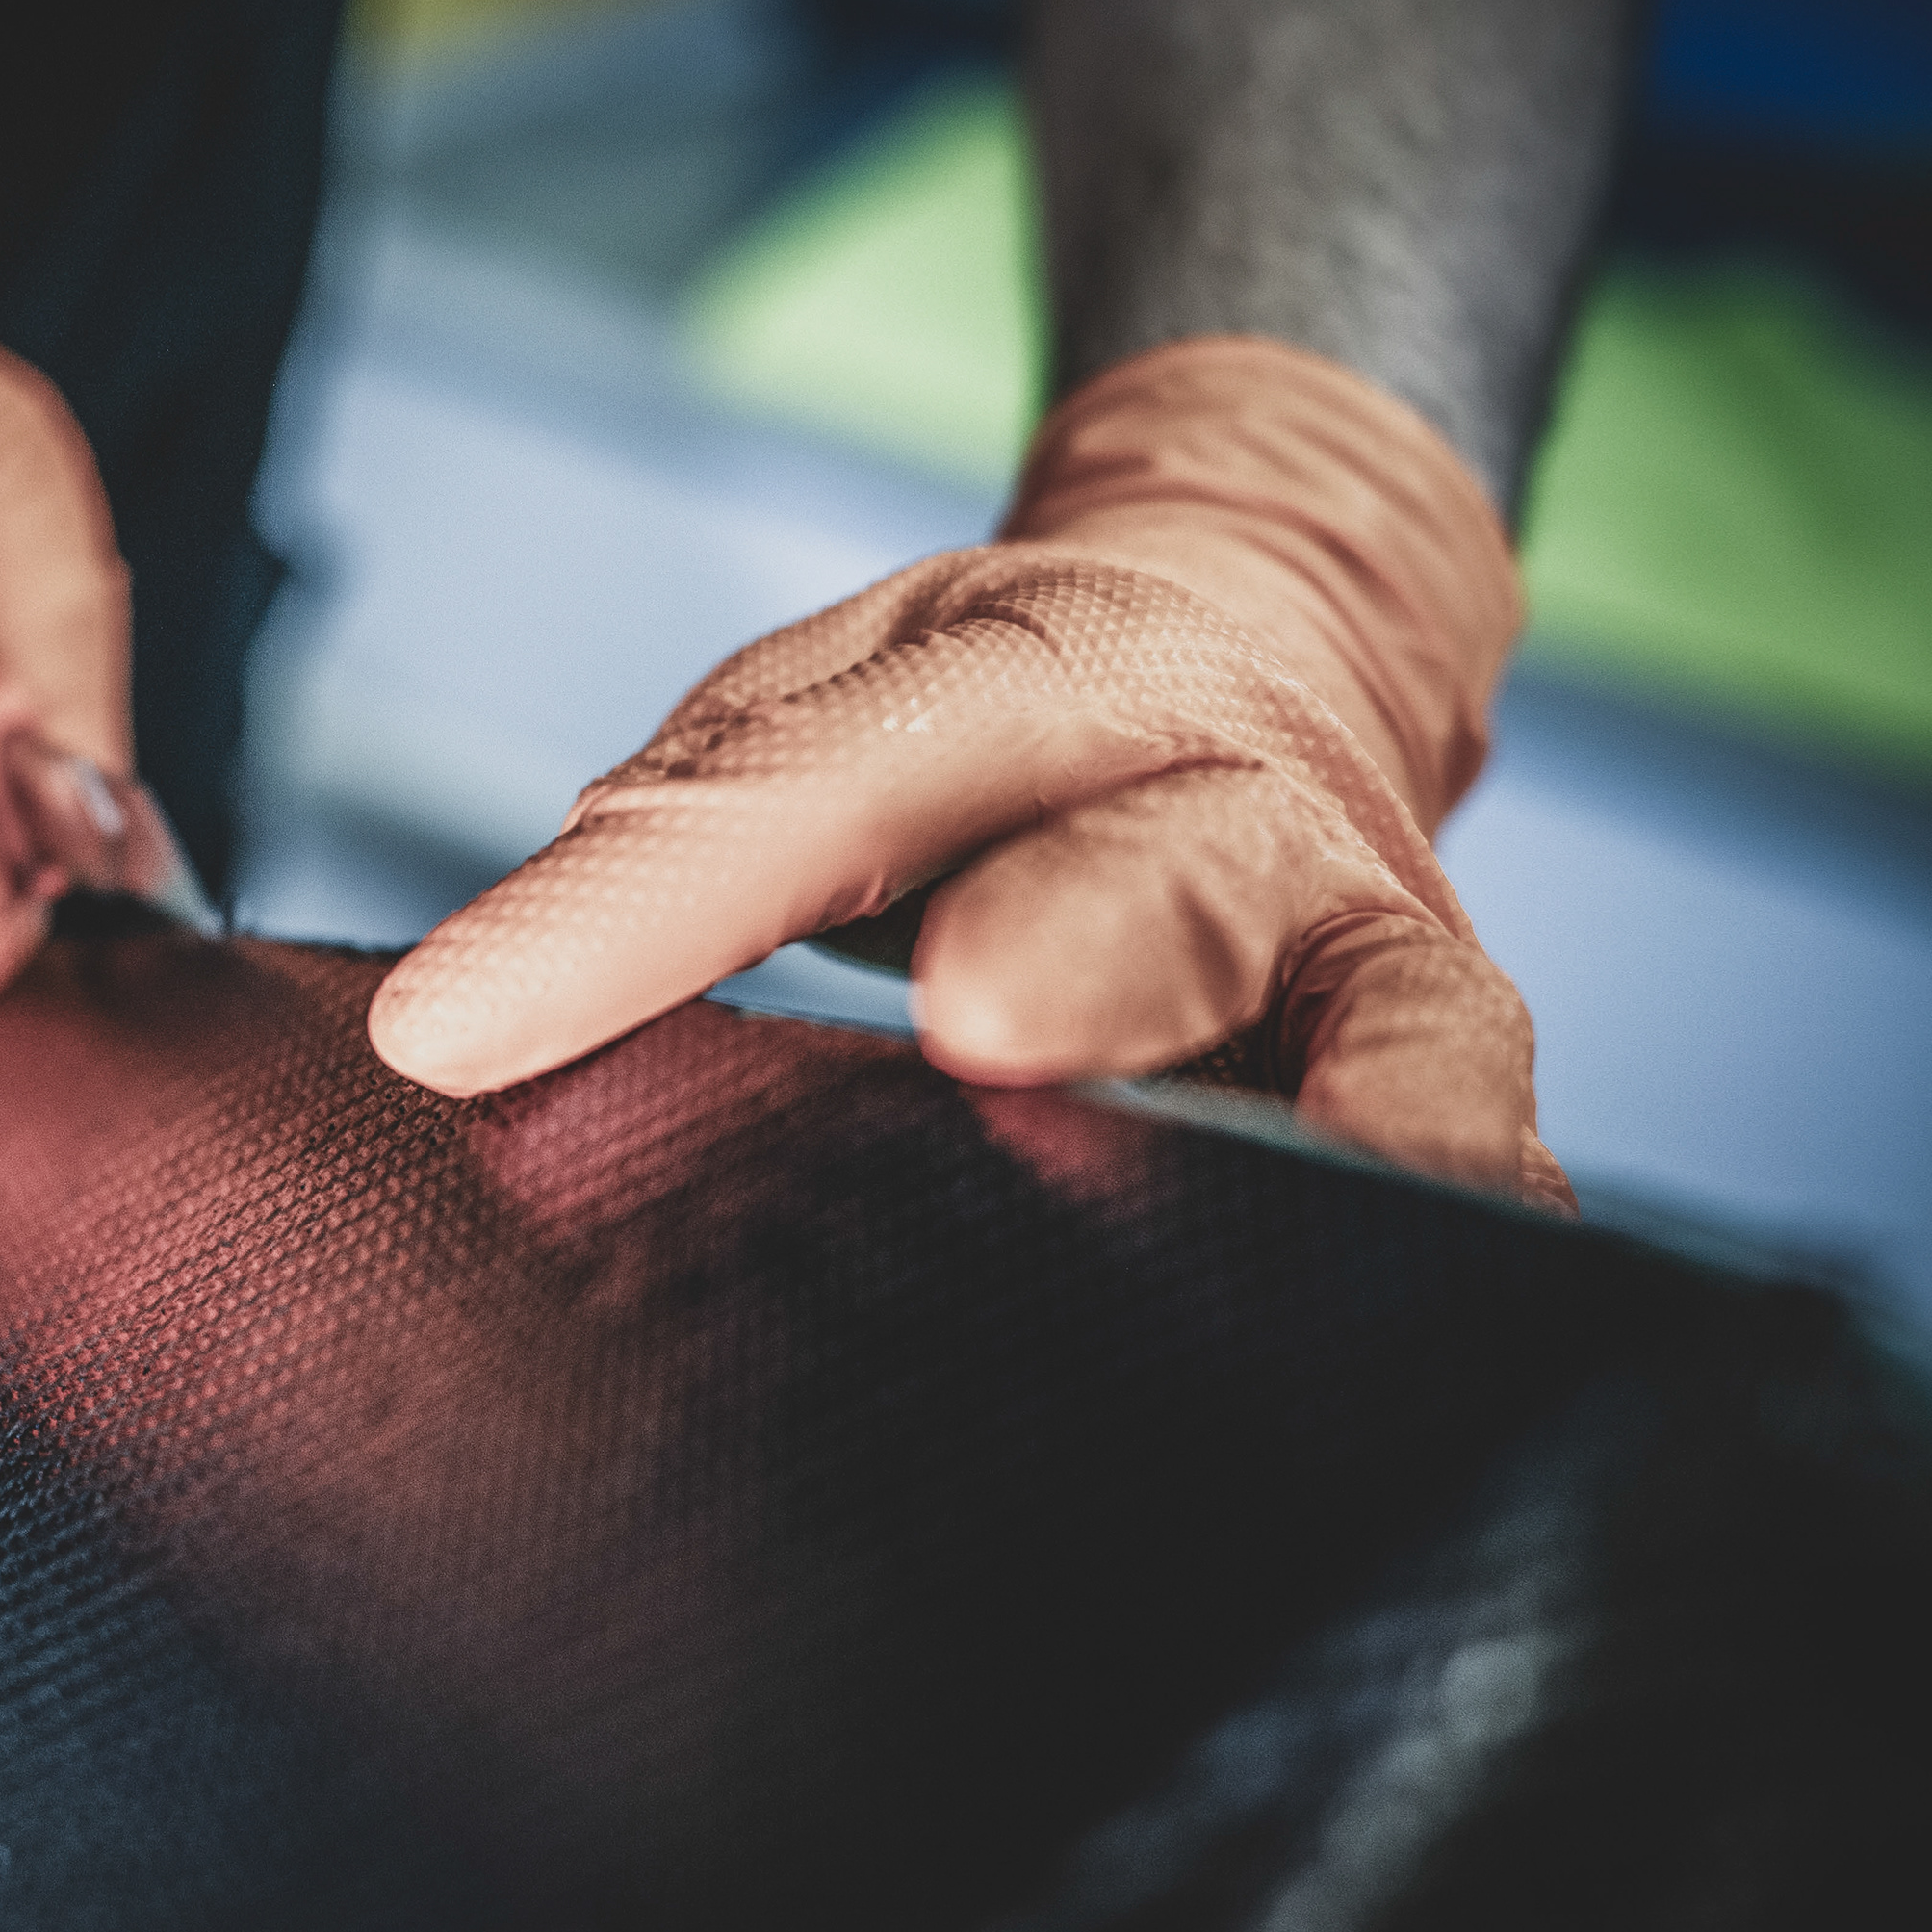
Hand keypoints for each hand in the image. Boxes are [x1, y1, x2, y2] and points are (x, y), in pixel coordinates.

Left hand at [368, 338, 1568, 1209]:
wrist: (1274, 625)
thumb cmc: (1008, 710)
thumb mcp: (834, 698)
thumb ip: (696, 825)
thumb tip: (488, 1016)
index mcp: (1035, 672)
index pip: (807, 789)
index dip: (633, 911)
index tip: (451, 1030)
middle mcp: (1222, 794)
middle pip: (1156, 871)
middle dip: (1079, 945)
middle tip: (978, 1019)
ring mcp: (1362, 933)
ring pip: (1390, 1013)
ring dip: (1342, 1112)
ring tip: (1297, 1204)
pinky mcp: (1441, 1047)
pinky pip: (1481, 1136)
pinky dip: (1468, 1208)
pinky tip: (1455, 1305)